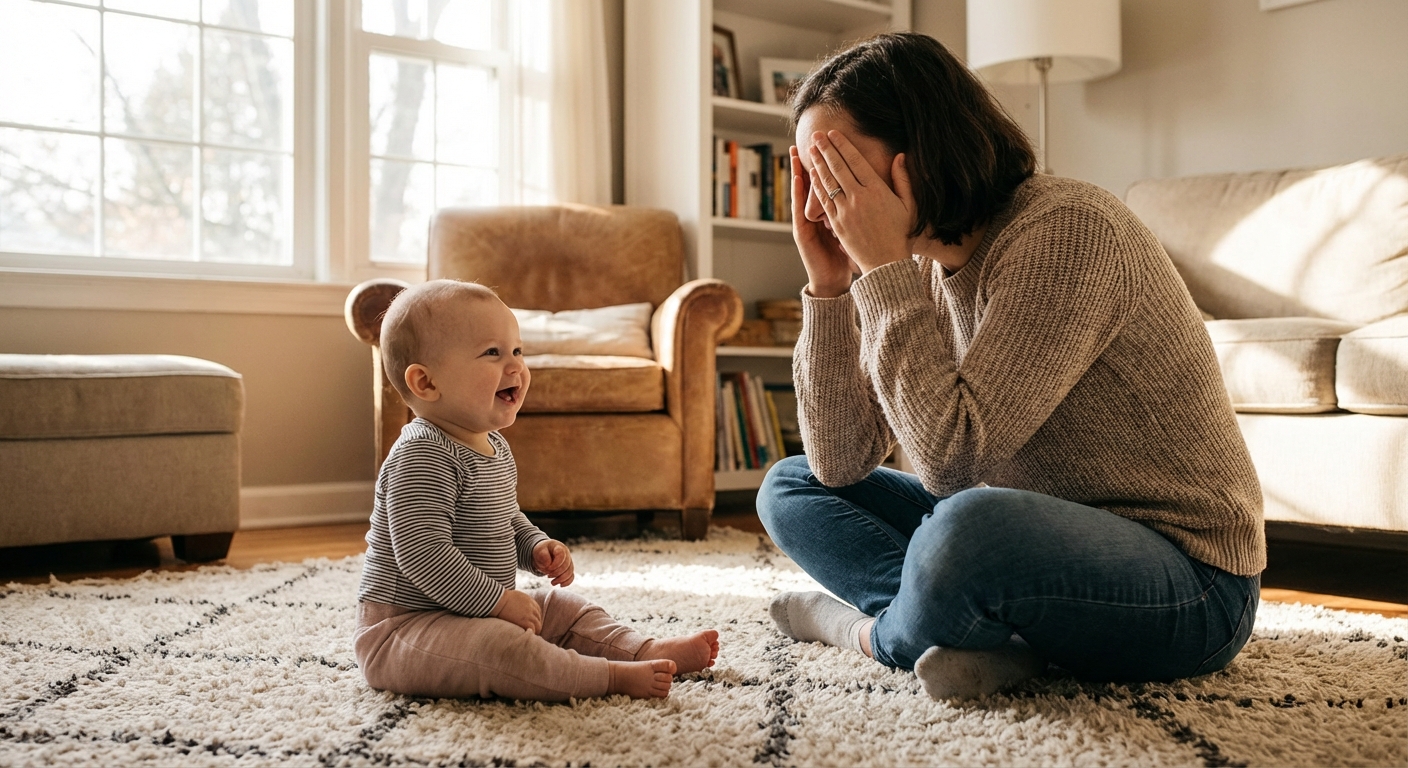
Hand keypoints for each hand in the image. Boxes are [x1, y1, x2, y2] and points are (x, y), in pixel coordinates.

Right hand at [491, 589, 541, 632]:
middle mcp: (531, 608)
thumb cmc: (501, 599)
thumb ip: (519, 602)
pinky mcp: (525, 621)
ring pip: (538, 625)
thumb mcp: (515, 596)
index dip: (534, 618)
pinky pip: (533, 629)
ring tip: (529, 636)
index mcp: (529, 601)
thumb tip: (515, 606)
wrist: (498, 601)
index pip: (537, 611)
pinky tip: (527, 636)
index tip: (531, 623)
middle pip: (538, 618)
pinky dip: (531, 632)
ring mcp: (529, 615)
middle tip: (531, 631)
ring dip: (535, 630)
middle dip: (536, 624)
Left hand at [532, 539, 574, 586]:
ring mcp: (569, 562)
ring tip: (552, 583)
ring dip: (561, 579)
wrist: (544, 554)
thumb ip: (543, 555)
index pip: (561, 555)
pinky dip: (567, 582)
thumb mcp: (539, 550)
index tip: (548, 568)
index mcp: (559, 548)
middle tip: (548, 576)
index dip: (556, 564)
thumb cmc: (542, 551)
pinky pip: (571, 577)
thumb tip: (548, 564)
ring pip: (570, 572)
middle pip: (566, 566)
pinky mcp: (568, 569)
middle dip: (556, 573)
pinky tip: (560, 585)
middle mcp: (566, 554)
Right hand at [790, 145, 857, 297]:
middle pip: (815, 181)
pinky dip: (799, 191)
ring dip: (800, 170)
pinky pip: (801, 206)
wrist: (836, 281)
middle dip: (813, 159)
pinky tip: (799, 176)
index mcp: (833, 211)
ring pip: (804, 191)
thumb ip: (859, 211)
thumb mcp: (856, 230)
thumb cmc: (850, 256)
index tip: (831, 143)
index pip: (829, 182)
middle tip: (811, 137)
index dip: (828, 163)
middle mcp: (818, 214)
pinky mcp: (803, 232)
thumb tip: (866, 194)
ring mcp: (808, 222)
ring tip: (799, 150)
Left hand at [806, 130, 916, 274]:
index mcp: (878, 191)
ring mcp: (846, 211)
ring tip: (811, 149)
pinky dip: (817, 185)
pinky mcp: (837, 223)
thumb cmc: (900, 234)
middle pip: (838, 167)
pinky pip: (824, 200)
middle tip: (816, 134)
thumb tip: (899, 155)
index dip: (843, 145)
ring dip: (818, 163)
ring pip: (829, 181)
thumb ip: (903, 179)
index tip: (833, 133)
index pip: (856, 161)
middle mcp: (859, 198)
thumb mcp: (909, 205)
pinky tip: (812, 174)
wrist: (886, 263)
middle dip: (826, 149)